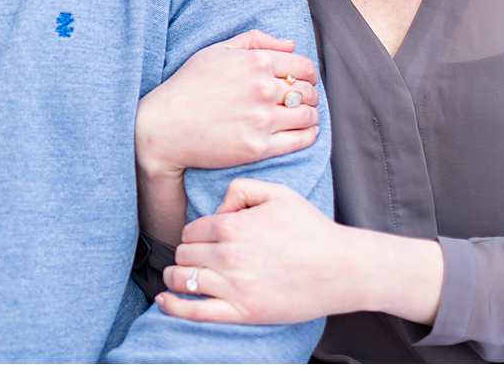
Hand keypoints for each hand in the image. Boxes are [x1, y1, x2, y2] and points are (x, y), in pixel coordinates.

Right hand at [136, 31, 318, 177]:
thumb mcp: (218, 50)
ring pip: (308, 115)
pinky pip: (299, 140)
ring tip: (304, 115)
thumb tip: (291, 44)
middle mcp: (263, 89)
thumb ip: (256, 40)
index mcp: (256, 62)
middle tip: (303, 99)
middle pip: (308, 91)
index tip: (304, 79)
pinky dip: (309, 135)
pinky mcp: (259, 147)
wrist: (167, 126)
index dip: (308, 73)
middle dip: (309, 93)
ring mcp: (262, 120)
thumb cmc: (190, 84)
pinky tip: (304, 132)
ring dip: (311, 114)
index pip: (303, 66)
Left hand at [156, 177, 357, 326]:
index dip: (194, 234)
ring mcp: (233, 287)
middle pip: (184, 254)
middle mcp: (228, 256)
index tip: (201, 239)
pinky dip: (173, 306)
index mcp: (233, 225)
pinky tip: (164, 300)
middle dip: (185, 254)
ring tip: (175, 276)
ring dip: (174, 277)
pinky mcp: (242, 313)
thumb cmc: (310, 229)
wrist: (339, 268)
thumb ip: (240, 189)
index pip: (192, 230)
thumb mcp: (277, 192)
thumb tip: (218, 208)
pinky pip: (195, 312)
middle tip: (193, 257)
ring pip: (183, 280)